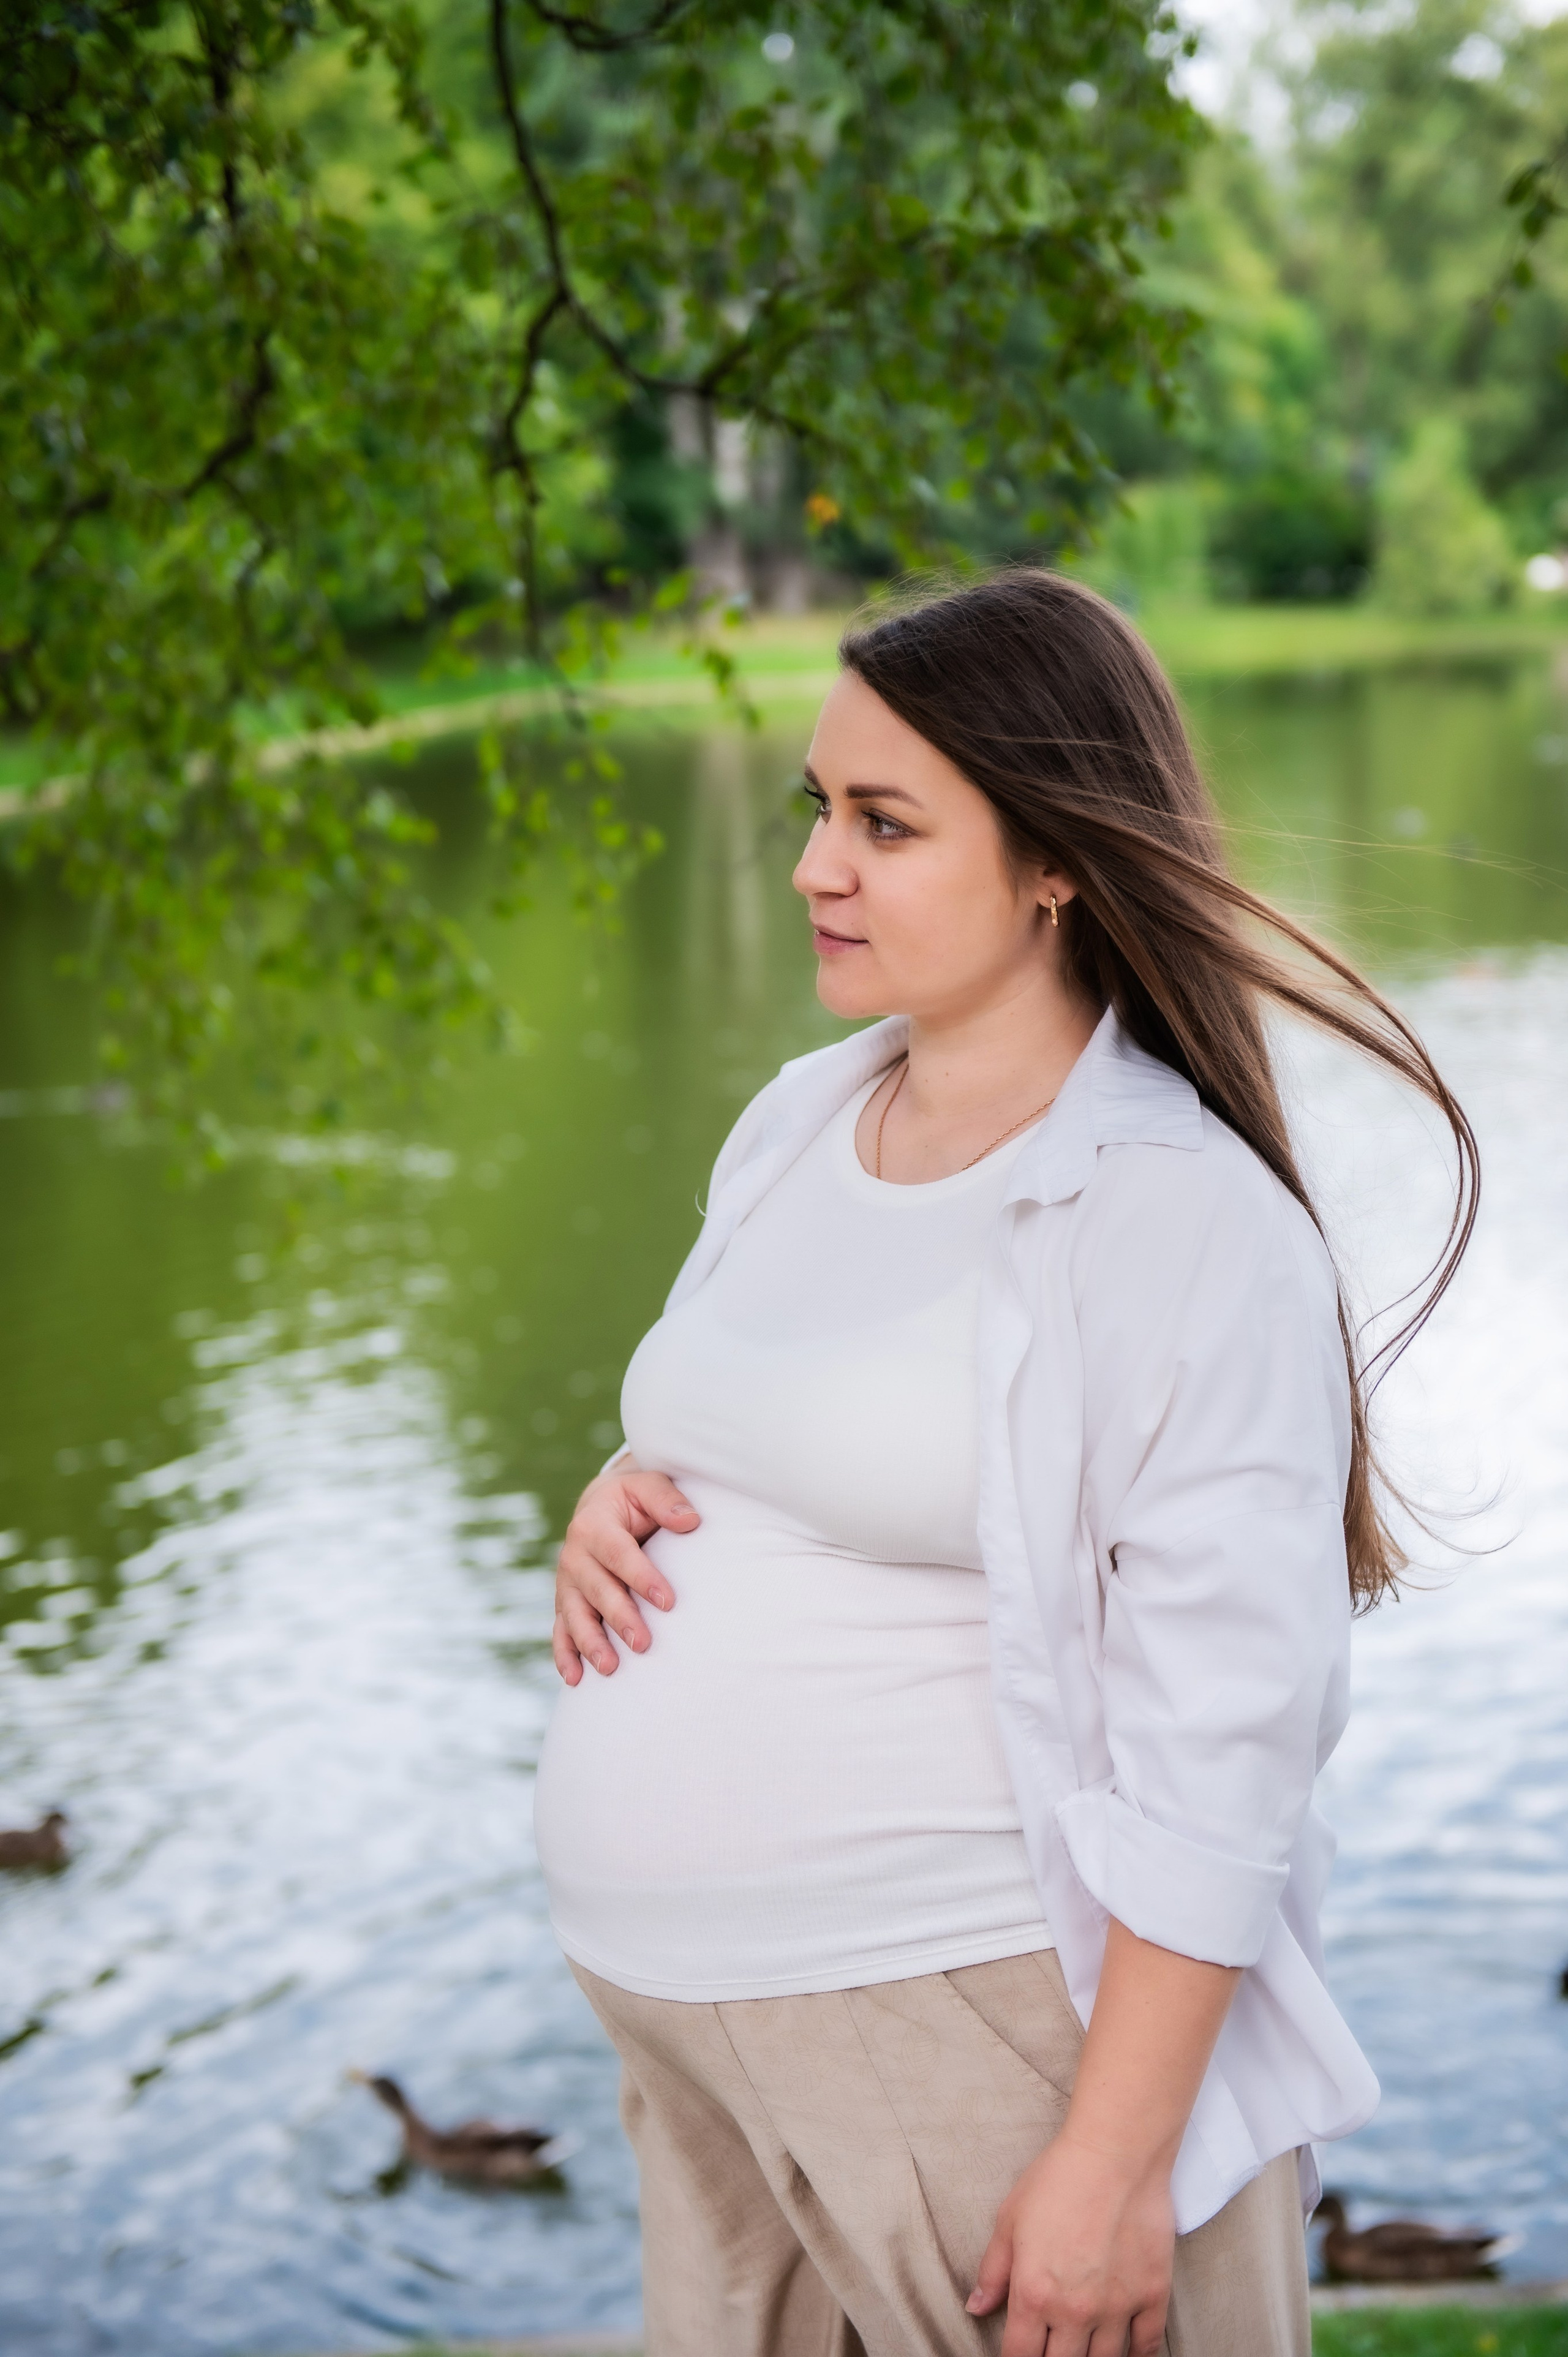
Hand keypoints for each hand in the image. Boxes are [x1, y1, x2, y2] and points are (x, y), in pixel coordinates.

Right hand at [551, 1463, 697, 1683]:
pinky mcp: (564, 1602)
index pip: (619, 1554)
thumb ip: (666, 1500)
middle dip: (619, 1618)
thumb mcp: (649, 1486)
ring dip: (590, 1643)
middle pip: (596, 1590)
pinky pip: (560, 1631)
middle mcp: (574, 1555)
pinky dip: (564, 1655)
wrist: (599, 1507)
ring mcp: (566, 1582)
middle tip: (643, 1644)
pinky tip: (574, 1679)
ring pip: (574, 1615)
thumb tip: (690, 1521)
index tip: (668, 1602)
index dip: (642, 1577)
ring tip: (609, 1668)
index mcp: (593, 1524)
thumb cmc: (633, 1500)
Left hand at [966, 2130, 1173, 2356]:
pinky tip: (1126, 2349)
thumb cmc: (1059, 2178)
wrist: (1115, 2153)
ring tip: (1084, 2346)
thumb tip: (976, 2307)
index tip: (1020, 2354)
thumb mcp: (1010, 2219)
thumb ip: (993, 2270)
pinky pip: (1147, 2346)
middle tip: (1053, 2346)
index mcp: (1034, 2294)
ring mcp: (1117, 2307)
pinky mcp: (1152, 2295)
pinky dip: (1136, 2353)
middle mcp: (1075, 2311)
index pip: (1020, 2356)